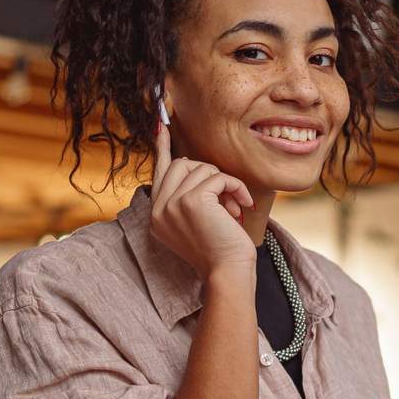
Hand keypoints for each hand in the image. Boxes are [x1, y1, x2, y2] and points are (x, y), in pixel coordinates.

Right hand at [149, 122, 255, 284]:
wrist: (228, 273)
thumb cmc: (220, 251)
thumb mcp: (196, 223)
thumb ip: (188, 197)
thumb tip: (192, 164)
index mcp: (156, 216)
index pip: (158, 173)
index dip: (163, 148)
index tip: (162, 125)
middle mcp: (159, 209)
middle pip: (181, 164)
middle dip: (208, 173)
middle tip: (225, 195)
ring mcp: (172, 204)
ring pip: (201, 168)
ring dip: (225, 184)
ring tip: (235, 207)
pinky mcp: (192, 201)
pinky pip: (218, 177)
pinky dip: (235, 188)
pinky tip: (241, 206)